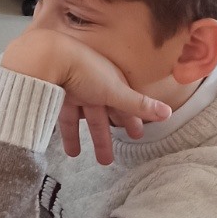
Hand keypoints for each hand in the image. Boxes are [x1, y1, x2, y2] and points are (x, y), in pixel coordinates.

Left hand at [0, 30, 170, 165]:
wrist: (48, 57)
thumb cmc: (84, 68)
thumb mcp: (116, 90)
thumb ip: (139, 104)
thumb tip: (168, 112)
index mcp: (110, 80)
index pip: (124, 103)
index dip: (130, 120)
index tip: (136, 135)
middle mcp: (92, 84)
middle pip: (101, 115)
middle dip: (104, 137)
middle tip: (107, 160)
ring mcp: (72, 89)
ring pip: (79, 117)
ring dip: (80, 138)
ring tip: (78, 157)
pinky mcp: (54, 93)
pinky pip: (61, 115)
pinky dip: (63, 130)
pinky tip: (61, 141)